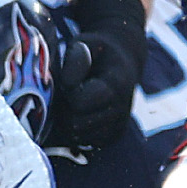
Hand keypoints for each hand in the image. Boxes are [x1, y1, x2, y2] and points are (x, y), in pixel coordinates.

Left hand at [46, 0, 148, 151]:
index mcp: (117, 85)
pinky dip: (75, 130)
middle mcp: (121, 111)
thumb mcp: (86, 44)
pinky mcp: (112, 137)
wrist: (122, 61)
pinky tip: (79, 112)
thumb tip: (68, 83)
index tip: (68, 79)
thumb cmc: (97, 51)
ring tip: (73, 101)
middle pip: (75, 124)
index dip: (66, 92)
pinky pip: (83, 143)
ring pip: (76, 137)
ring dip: (68, 121)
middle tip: (66, 92)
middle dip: (64, 109)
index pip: (78, 103)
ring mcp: (118, 127)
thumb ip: (75, 60)